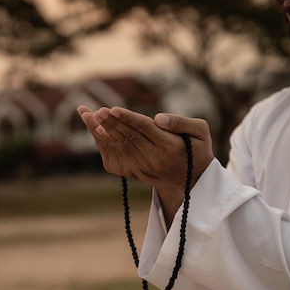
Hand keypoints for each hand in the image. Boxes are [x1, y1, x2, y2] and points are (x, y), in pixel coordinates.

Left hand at [77, 105, 213, 220]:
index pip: (145, 129)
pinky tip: (95, 129)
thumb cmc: (197, 149)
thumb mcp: (201, 132)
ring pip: (119, 145)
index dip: (128, 119)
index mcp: (170, 147)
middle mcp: (154, 159)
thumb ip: (181, 123)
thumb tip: (158, 118)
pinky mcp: (134, 172)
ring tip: (88, 115)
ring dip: (102, 130)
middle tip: (97, 110)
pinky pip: (116, 156)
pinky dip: (105, 143)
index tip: (113, 109)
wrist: (191, 180)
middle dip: (111, 123)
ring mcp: (142, 168)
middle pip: (128, 137)